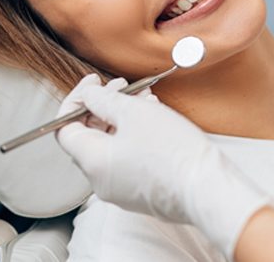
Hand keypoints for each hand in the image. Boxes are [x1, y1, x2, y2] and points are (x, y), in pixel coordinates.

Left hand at [56, 75, 269, 258]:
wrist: (210, 189)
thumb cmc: (172, 151)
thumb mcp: (133, 112)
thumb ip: (102, 100)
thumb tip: (87, 94)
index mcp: (92, 161)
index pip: (64, 128)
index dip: (75, 100)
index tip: (92, 83)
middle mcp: (100, 179)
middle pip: (89, 134)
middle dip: (103, 104)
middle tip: (120, 85)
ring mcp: (120, 187)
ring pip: (111, 142)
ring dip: (122, 115)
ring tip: (143, 96)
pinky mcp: (139, 190)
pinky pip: (127, 156)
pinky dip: (133, 133)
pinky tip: (152, 114)